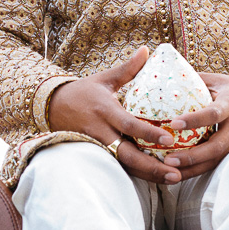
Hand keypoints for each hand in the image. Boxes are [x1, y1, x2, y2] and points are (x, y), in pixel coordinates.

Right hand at [47, 46, 180, 183]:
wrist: (51, 106)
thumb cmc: (83, 91)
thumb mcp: (104, 79)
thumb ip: (128, 68)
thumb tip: (147, 50)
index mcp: (105, 110)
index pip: (129, 125)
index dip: (149, 134)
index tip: (170, 140)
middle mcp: (101, 131)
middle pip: (127, 154)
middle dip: (152, 167)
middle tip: (176, 173)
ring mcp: (98, 146)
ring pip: (124, 165)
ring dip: (148, 175)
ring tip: (173, 178)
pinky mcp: (96, 155)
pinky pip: (119, 167)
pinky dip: (138, 174)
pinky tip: (158, 179)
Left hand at [162, 74, 228, 180]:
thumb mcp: (220, 81)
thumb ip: (196, 81)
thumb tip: (167, 79)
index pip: (214, 113)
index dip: (195, 119)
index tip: (174, 123)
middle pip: (216, 146)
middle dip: (192, 156)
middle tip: (168, 159)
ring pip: (216, 160)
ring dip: (193, 168)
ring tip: (169, 171)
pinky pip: (217, 163)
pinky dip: (198, 170)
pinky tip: (180, 174)